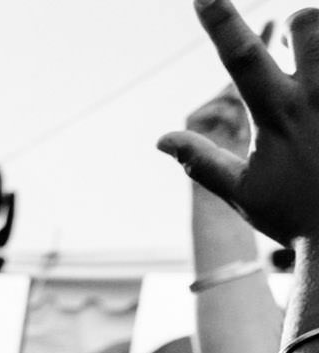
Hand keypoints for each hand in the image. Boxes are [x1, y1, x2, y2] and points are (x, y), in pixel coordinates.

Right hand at [161, 1, 318, 241]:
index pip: (241, 57)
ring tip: (316, 75)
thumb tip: (162, 140)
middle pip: (310, 20)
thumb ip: (201, 160)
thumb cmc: (295, 218)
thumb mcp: (242, 192)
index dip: (220, 21)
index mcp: (278, 115)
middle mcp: (316, 98)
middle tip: (299, 45)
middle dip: (301, 22)